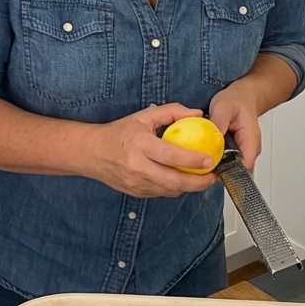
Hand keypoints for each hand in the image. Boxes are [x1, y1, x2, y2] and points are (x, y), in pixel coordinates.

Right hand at [83, 103, 218, 196]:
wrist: (91, 153)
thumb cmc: (119, 133)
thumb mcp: (144, 116)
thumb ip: (172, 112)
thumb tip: (197, 115)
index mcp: (140, 144)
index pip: (171, 156)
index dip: (193, 160)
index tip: (210, 160)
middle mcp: (137, 166)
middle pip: (173, 181)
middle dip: (198, 182)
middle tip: (213, 176)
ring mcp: (136, 183)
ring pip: (170, 190)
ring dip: (189, 186)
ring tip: (202, 177)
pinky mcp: (136, 193)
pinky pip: (162, 193)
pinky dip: (175, 188)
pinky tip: (183, 179)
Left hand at [208, 82, 261, 172]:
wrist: (242, 96)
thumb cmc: (236, 100)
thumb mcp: (224, 106)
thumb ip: (218, 122)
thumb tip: (210, 139)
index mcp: (251, 141)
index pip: (244, 167)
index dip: (228, 172)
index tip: (210, 169)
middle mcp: (249, 150)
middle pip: (236, 170)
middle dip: (217, 171)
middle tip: (199, 165)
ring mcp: (243, 152)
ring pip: (229, 167)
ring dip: (215, 166)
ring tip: (199, 160)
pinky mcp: (235, 151)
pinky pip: (225, 161)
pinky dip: (214, 159)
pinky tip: (203, 154)